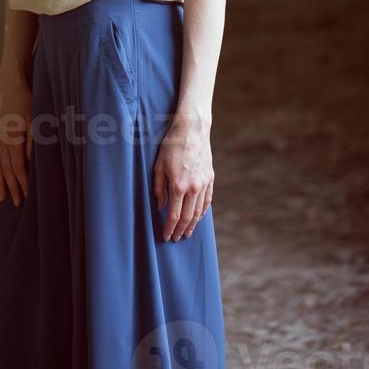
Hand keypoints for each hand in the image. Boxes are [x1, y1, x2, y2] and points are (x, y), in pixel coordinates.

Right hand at [0, 79, 32, 206]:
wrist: (10, 88)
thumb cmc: (27, 103)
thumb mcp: (35, 121)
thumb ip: (33, 142)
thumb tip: (31, 163)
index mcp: (12, 140)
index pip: (18, 167)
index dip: (22, 183)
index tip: (28, 196)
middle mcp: (1, 143)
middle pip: (7, 170)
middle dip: (12, 188)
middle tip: (18, 205)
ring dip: (1, 183)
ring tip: (3, 199)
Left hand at [153, 115, 213, 241]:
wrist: (191, 130)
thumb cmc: (171, 146)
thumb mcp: (158, 166)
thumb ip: (159, 189)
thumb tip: (160, 207)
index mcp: (178, 186)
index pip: (174, 215)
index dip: (169, 228)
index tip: (166, 236)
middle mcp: (193, 188)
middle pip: (188, 218)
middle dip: (180, 230)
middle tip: (175, 239)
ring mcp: (203, 184)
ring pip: (199, 212)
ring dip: (192, 225)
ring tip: (186, 233)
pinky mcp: (210, 178)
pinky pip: (207, 201)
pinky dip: (202, 212)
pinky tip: (197, 218)